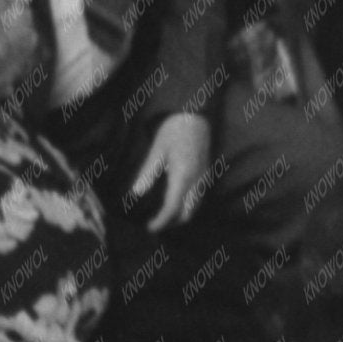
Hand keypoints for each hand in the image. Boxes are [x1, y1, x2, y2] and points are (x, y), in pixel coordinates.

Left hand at [128, 112, 211, 229]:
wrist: (195, 113)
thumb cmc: (173, 129)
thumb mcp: (157, 150)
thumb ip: (147, 173)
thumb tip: (136, 194)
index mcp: (183, 176)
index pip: (172, 208)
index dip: (161, 221)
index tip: (149, 228)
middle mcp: (197, 180)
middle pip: (189, 212)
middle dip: (173, 222)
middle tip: (156, 223)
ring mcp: (204, 176)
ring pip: (196, 206)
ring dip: (182, 214)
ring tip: (165, 215)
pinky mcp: (206, 171)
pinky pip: (200, 196)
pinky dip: (188, 204)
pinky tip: (176, 200)